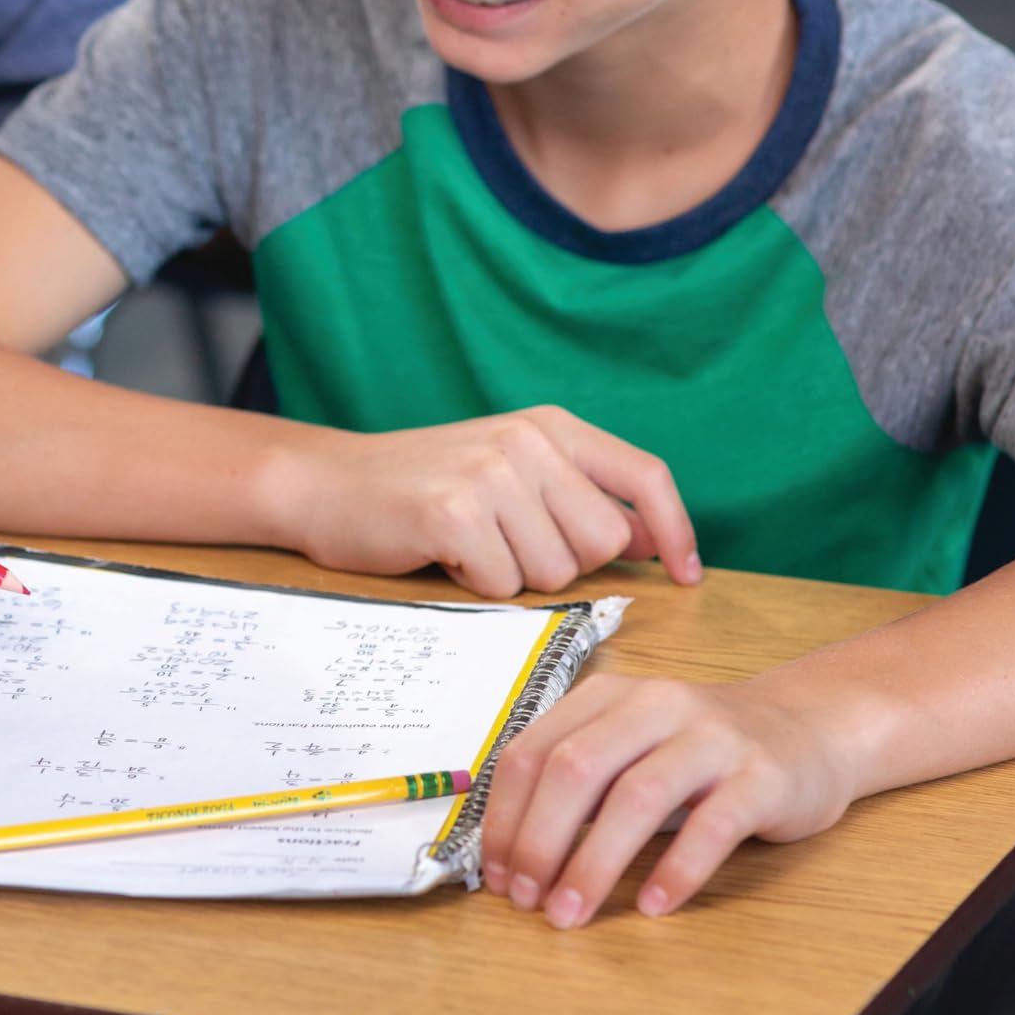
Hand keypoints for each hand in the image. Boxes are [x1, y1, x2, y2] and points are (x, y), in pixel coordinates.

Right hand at [265, 407, 702, 596]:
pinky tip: (444, 556)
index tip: (688, 575)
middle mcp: (526, 440)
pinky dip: (476, 588)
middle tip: (508, 547)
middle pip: (602, 542)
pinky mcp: (453, 512)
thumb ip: (576, 497)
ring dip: (514, 579)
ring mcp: (489, 473)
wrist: (326, 484)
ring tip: (470, 547)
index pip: (645, 475)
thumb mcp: (509, 472)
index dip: (676, 530)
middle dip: (564, 565)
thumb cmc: (421, 488)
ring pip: (554, 573)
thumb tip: (647, 540)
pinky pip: (503, 586)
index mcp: (551, 426)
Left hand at [476, 674, 861, 926]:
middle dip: (539, 841)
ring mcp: (713, 738)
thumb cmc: (698, 754)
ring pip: (639, 796)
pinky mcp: (762, 777)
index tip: (496, 875)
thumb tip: (511, 856)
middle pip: (576, 768)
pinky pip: (713, 826)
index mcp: (609, 698)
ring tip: (571, 913)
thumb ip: (578, 785)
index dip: (504, 817)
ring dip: (594, 863)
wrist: (806, 730)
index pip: (533, 750)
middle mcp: (657, 706)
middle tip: (526, 901)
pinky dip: (677, 869)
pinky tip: (653, 906)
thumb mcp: (630, 749)